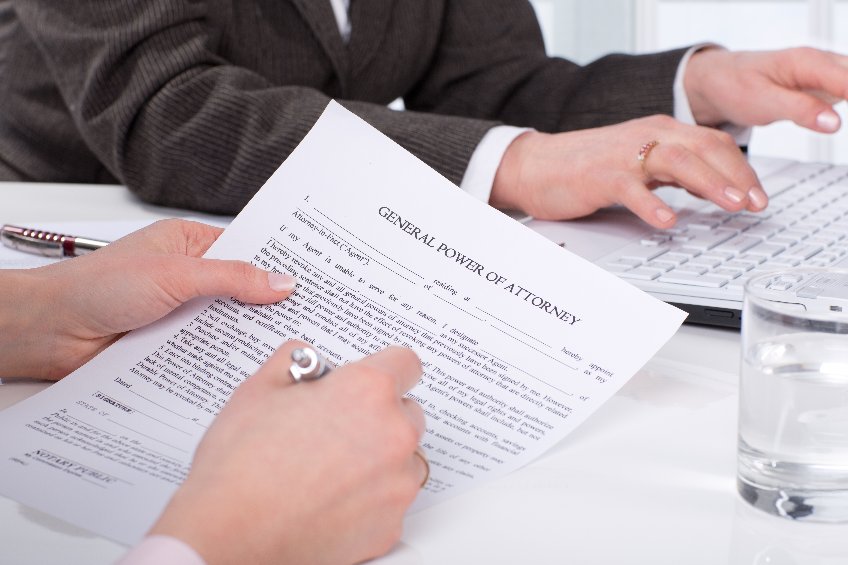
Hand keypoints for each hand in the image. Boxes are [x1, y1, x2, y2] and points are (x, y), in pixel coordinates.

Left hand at [0, 219, 294, 379]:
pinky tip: (243, 363)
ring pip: (226, 323)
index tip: (311, 276)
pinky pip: (207, 350)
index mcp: (189, 244)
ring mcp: (181, 313)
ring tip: (282, 341)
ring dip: (242, 333)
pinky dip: (221, 356)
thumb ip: (231, 278)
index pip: (246, 250)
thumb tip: (280, 282)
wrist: (49, 331)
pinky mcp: (172, 345)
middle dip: (266, 303)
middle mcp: (188, 277)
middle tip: (306, 314)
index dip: (277, 262)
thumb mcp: (174, 274)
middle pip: (241, 289)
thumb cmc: (95, 286)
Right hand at [150, 342, 427, 564]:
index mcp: (366, 391)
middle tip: (336, 427)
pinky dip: (372, 498)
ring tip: (332, 467)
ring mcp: (396, 483)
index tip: (373, 377)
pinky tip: (332, 498)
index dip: (384, 368)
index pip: (405, 363)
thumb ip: (294, 361)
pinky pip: (392, 501)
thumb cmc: (240, 468)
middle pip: (407, 412)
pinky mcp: (390, 525)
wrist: (229, 536)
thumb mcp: (258, 389)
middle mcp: (393, 434)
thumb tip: (307, 361)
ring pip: (406, 458)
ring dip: (381, 457)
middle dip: (379, 414)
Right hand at [490, 115, 766, 227]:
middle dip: (737, 176)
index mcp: (660, 132)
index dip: (743, 170)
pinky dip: (653, 204)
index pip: (714, 144)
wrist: (536, 165)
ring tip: (730, 205)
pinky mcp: (601, 176)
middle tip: (755, 204)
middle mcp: (647, 137)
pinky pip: (632, 189)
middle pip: (705, 148)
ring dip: (710, 183)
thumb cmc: (586, 168)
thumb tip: (711, 187)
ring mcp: (624, 156)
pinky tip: (668, 221)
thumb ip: (673, 171)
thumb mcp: (639, 164)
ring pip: (678, 161)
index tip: (759, 197)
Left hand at [685, 47, 847, 131]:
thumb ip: (799, 110)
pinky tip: (838, 122)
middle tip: (842, 127)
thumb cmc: (734, 86)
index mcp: (808, 62)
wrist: (717, 80)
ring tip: (838, 125)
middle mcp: (821, 62)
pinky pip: (846, 90)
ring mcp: (824, 72)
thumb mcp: (762, 102)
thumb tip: (835, 123)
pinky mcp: (822, 85)